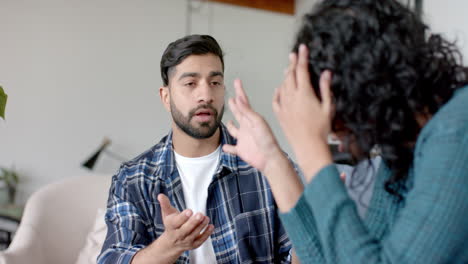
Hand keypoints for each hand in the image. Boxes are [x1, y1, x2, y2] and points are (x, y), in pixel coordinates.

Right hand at [158, 194, 213, 252]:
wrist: (171, 243)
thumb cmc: (171, 224)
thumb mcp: (167, 214)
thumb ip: (165, 204)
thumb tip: (160, 195)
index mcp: (171, 226)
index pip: (176, 222)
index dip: (183, 217)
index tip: (190, 211)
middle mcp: (178, 235)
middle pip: (185, 230)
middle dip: (193, 222)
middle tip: (200, 214)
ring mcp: (186, 241)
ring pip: (194, 234)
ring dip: (201, 226)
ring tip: (206, 218)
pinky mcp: (193, 245)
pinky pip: (200, 240)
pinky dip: (206, 234)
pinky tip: (211, 226)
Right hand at [223, 79, 284, 171]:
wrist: (270, 158)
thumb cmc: (267, 140)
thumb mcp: (257, 123)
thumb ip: (246, 111)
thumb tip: (238, 99)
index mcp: (251, 119)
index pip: (244, 102)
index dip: (240, 91)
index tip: (237, 81)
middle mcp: (247, 127)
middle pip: (238, 113)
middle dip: (234, 105)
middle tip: (231, 97)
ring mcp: (243, 139)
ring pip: (234, 130)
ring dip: (230, 126)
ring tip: (228, 122)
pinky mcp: (241, 150)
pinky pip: (232, 148)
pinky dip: (227, 148)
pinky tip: (224, 147)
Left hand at [273, 44, 332, 179]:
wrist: (308, 146)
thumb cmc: (320, 129)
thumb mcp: (328, 107)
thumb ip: (325, 88)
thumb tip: (326, 74)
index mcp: (304, 93)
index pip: (302, 70)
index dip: (302, 57)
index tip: (302, 48)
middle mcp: (292, 97)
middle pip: (290, 75)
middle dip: (292, 63)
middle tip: (293, 55)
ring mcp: (284, 105)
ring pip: (283, 85)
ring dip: (285, 75)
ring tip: (288, 69)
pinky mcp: (280, 114)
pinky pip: (276, 99)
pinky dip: (278, 91)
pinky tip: (279, 89)